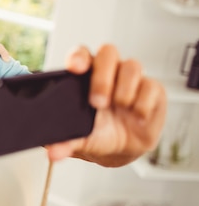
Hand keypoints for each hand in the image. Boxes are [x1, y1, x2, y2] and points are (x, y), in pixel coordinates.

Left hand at [45, 44, 166, 166]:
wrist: (120, 149)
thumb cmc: (96, 133)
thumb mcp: (79, 138)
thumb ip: (65, 142)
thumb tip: (53, 152)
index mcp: (85, 75)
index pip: (81, 54)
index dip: (79, 57)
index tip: (75, 68)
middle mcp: (109, 71)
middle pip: (108, 52)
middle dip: (103, 77)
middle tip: (97, 103)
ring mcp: (131, 78)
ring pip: (132, 66)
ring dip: (124, 91)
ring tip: (120, 109)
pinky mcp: (152, 89)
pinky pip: (151, 86)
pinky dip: (143, 104)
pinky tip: (137, 117)